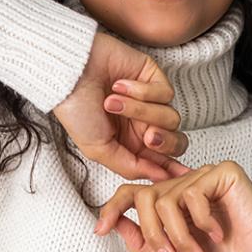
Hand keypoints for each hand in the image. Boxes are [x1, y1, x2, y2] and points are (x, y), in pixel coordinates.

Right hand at [52, 28, 192, 182]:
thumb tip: (160, 177)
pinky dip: (141, 92)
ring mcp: (151, 102)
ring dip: (140, 111)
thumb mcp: (98, 149)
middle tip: (149, 136)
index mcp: (132, 144)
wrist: (70, 74)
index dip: (173, 169)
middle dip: (165, 142)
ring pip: (170, 118)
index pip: (162, 161)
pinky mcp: (154, 78)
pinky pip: (165, 94)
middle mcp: (143, 125)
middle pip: (176, 142)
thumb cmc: (77, 110)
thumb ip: (130, 167)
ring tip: (113, 102)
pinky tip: (120, 85)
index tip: (181, 175)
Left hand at [92, 160, 251, 251]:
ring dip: (179, 235)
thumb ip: (145, 244)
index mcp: (174, 205)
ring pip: (166, 199)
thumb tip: (116, 225)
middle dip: (154, 234)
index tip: (99, 229)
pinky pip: (193, 192)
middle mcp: (187, 186)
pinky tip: (219, 231)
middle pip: (144, 197)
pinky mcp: (223, 173)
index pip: (135, 194)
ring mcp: (204, 177)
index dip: (113, 209)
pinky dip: (202, 220)